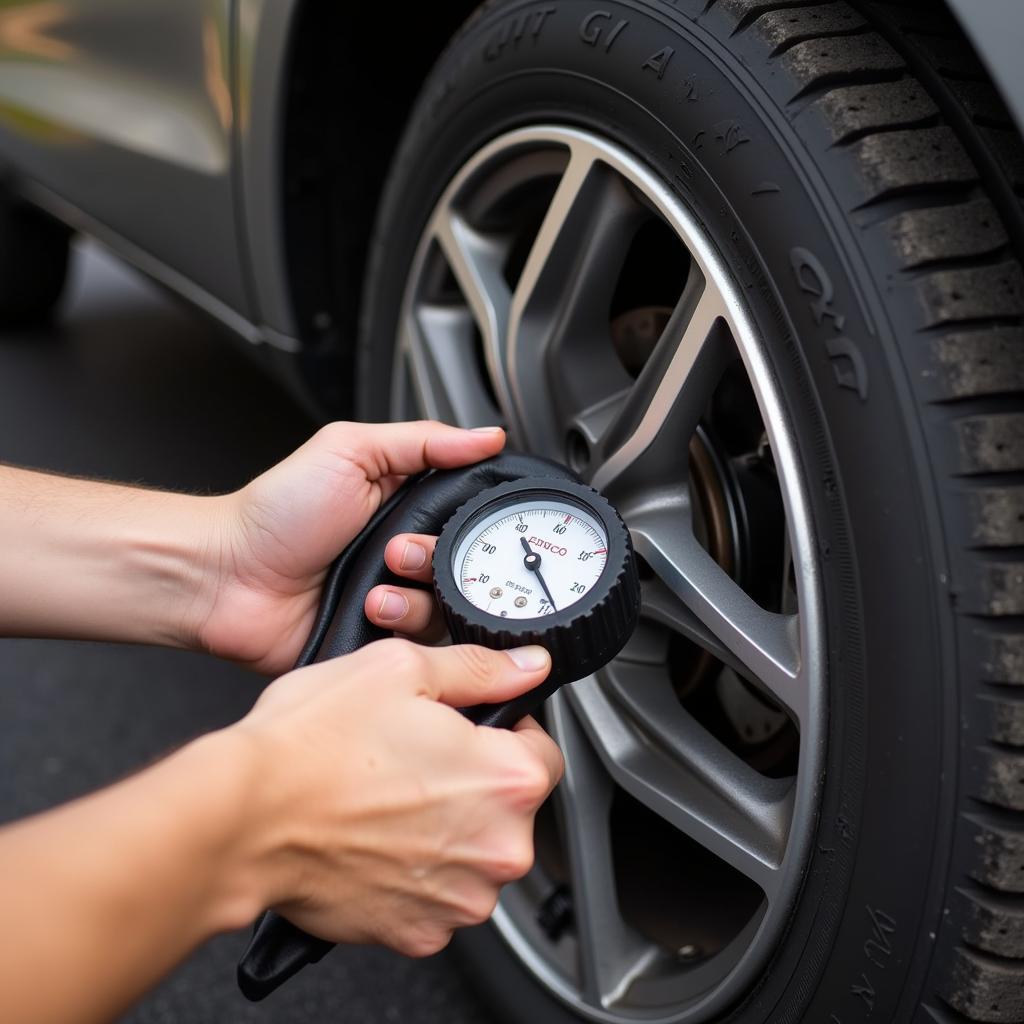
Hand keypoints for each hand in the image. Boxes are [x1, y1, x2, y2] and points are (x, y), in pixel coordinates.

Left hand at [193, 421, 504, 673]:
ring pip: (449, 605)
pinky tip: (370, 609)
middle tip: (397, 552)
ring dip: (418, 595)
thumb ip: (423, 441)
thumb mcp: (349, 451)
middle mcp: (406, 552)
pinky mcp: (382, 637)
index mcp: (406, 504)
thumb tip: (486, 435)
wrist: (228, 577)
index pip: (470, 512)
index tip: (472, 522)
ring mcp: (396, 596)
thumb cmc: (276, 512)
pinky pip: (420, 641)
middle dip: (438, 559)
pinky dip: (400, 624)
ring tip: (378, 586)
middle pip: (468, 564)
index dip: (478, 519)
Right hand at [231, 638, 562, 955]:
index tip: (466, 729)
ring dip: (445, 828)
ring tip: (386, 796)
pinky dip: (414, 869)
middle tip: (413, 757)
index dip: (504, 730)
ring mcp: (459, 899)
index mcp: (506, 779)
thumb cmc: (313, 744)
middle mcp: (497, 848)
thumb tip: (527, 666)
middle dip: (472, 780)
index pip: (543, 750)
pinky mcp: (419, 933)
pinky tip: (374, 838)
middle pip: (509, 806)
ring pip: (473, 851)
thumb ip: (479, 669)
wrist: (243, 817)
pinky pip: (436, 893)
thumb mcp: (401, 668)